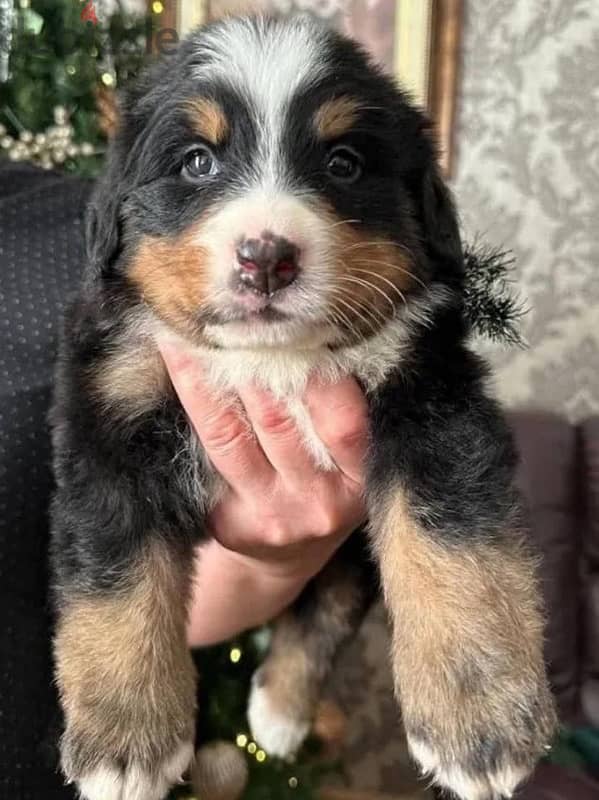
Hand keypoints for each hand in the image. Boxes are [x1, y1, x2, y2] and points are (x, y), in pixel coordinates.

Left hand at [159, 344, 367, 646]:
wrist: (290, 554)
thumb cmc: (326, 480)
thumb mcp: (351, 450)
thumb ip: (341, 401)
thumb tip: (314, 324)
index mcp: (362, 475)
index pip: (341, 416)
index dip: (312, 367)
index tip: (288, 315)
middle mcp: (321, 500)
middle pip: (277, 420)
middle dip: (246, 358)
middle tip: (222, 306)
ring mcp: (273, 515)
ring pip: (229, 435)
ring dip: (203, 377)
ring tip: (183, 330)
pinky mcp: (231, 525)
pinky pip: (205, 458)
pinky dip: (189, 408)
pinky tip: (173, 369)